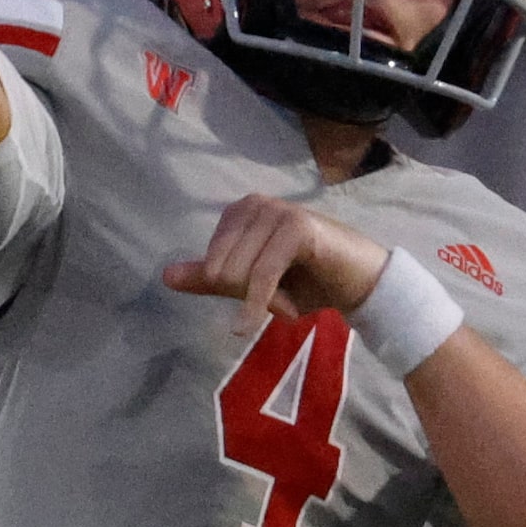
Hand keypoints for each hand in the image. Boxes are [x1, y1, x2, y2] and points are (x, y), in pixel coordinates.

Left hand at [162, 194, 388, 331]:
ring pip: (240, 272)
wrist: (359, 283)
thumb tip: (166, 276)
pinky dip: (258, 304)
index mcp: (240, 211)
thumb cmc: (308, 281)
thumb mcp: (252, 284)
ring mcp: (277, 211)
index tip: (260, 295)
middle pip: (221, 268)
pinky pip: (263, 273)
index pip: (210, 263)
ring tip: (291, 301)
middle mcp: (255, 204)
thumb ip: (211, 279)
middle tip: (280, 300)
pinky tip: (257, 322)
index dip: (233, 290)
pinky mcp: (296, 227)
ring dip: (263, 301)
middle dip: (248, 297)